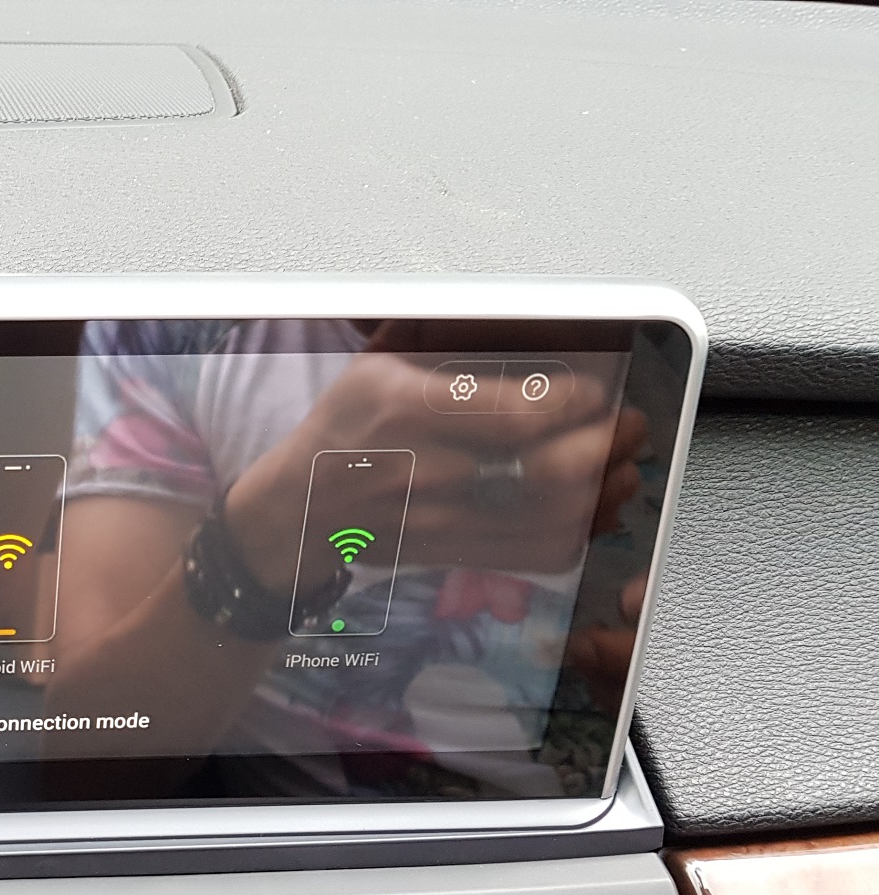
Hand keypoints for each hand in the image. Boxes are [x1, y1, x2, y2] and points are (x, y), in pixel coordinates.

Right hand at [219, 349, 640, 590]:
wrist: (294, 513)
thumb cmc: (341, 429)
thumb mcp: (376, 363)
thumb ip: (445, 333)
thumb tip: (527, 309)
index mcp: (404, 410)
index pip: (515, 413)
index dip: (575, 402)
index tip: (596, 389)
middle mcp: (422, 472)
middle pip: (545, 472)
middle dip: (605, 445)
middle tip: (627, 423)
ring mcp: (437, 524)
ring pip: (549, 519)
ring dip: (602, 491)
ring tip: (622, 463)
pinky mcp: (449, 557)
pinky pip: (532, 555)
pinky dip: (577, 532)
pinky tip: (590, 508)